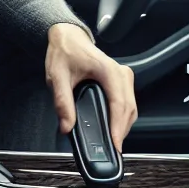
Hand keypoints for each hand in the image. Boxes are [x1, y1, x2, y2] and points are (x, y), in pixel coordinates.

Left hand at [45, 23, 137, 150]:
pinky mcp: (121, 82)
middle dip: (121, 131)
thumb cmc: (65, 52)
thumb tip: (67, 126)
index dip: (117, 126)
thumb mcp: (57, 77)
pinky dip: (122, 118)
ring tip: (111, 142)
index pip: (119, 103)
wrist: (68, 37)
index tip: (114, 143)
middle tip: (112, 150)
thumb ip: (62, 102)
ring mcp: (124, 77)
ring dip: (123, 126)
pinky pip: (127, 104)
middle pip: (129, 109)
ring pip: (131, 108)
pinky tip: (112, 129)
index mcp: (108, 71)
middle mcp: (121, 74)